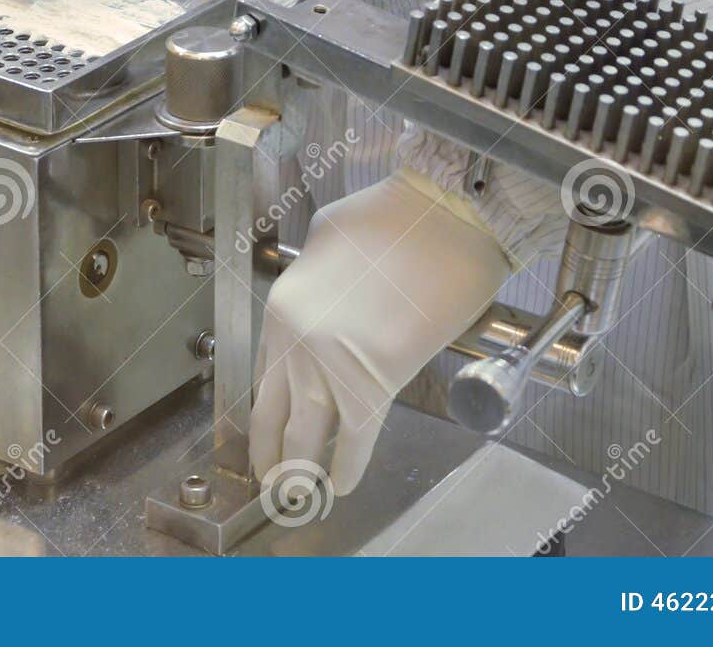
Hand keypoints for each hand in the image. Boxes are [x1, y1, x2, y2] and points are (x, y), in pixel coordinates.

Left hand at [250, 167, 511, 493]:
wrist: (445, 216)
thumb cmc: (397, 217)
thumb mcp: (328, 241)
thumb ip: (316, 282)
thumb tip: (322, 307)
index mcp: (282, 307)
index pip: (266, 374)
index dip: (267, 412)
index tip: (267, 432)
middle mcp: (296, 341)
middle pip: (276, 412)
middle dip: (272, 452)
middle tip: (271, 480)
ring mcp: (331, 363)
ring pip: (306, 433)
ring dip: (300, 470)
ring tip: (297, 496)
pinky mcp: (375, 381)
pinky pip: (355, 437)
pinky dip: (347, 466)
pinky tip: (340, 485)